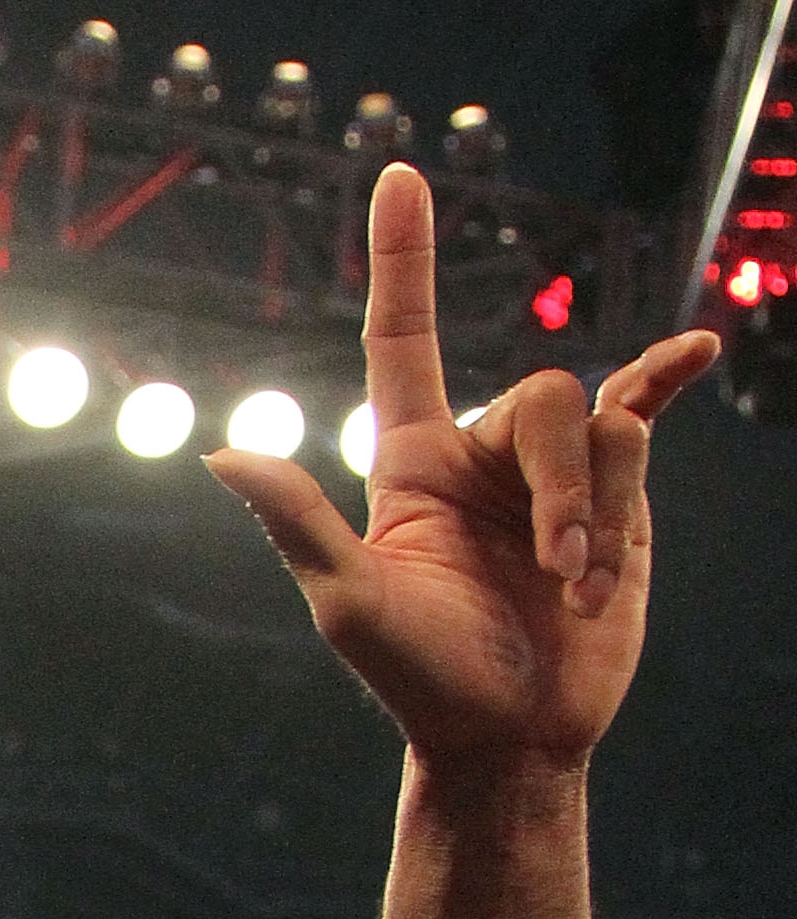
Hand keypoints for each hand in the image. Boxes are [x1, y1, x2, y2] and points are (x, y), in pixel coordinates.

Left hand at [207, 162, 719, 772]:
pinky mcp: (617, 494)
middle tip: (552, 567)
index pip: (404, 341)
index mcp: (413, 465)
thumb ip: (299, 523)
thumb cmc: (421, 682)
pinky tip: (696, 359)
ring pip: (599, 426)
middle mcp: (483, 456)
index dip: (401, 262)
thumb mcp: (350, 605)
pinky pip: (644, 414)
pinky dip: (666, 385)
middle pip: (540, 397)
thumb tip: (223, 454)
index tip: (397, 179)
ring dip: (598, 508)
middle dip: (560, 483)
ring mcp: (552, 472)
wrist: (510, 739)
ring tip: (578, 587)